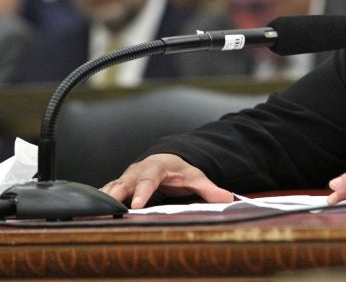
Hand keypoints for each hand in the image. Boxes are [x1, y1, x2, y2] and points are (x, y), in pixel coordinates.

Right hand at [100, 153, 233, 208]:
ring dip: (101, 199)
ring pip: (111, 187)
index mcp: (157, 167)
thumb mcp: (197, 178)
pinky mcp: (119, 185)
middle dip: (115, 195)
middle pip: (124, 182)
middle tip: (107, 209)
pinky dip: (97, 201)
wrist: (167, 160)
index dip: (143, 192)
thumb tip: (229, 198)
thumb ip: (210, 189)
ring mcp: (127, 178)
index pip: (149, 178)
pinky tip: (87, 214)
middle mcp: (138, 171)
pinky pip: (106, 192)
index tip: (137, 205)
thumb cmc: (180, 171)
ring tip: (90, 214)